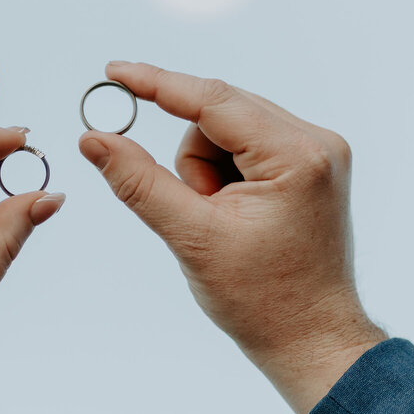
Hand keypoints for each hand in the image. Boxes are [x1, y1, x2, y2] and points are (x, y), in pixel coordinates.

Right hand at [79, 62, 384, 413]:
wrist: (312, 341)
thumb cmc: (262, 301)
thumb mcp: (191, 237)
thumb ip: (139, 181)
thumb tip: (94, 138)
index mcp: (296, 155)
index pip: (213, 101)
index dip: (157, 84)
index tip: (114, 73)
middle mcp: (317, 142)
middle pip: (220, 114)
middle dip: (192, 161)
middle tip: (196, 209)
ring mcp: (319, 152)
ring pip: (229, 129)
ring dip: (208, 171)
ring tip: (223, 223)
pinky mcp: (312, 165)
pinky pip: (247, 145)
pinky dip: (225, 174)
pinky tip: (235, 214)